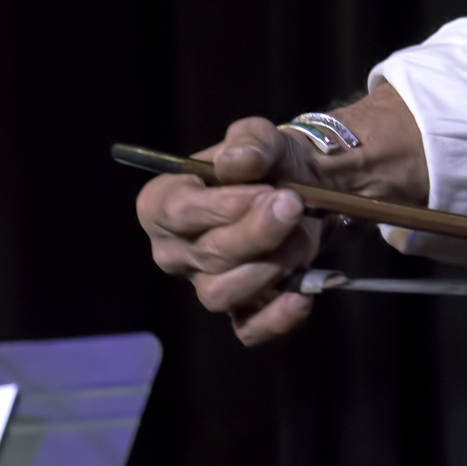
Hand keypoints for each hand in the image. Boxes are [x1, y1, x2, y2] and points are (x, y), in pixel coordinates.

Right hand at [137, 117, 325, 345]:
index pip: (177, 213)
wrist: (303, 189)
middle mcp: (175, 252)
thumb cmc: (266, 163)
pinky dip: (276, 317)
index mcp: (163, 204)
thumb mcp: (259, 137)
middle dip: (258, 232)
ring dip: (270, 265)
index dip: (221, 206)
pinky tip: (302, 294)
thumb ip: (248, 142)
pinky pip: (249, 329)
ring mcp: (205, 284)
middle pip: (207, 255)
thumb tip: (236, 163)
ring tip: (301, 233)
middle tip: (294, 204)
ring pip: (223, 293)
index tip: (265, 191)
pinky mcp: (241, 311)